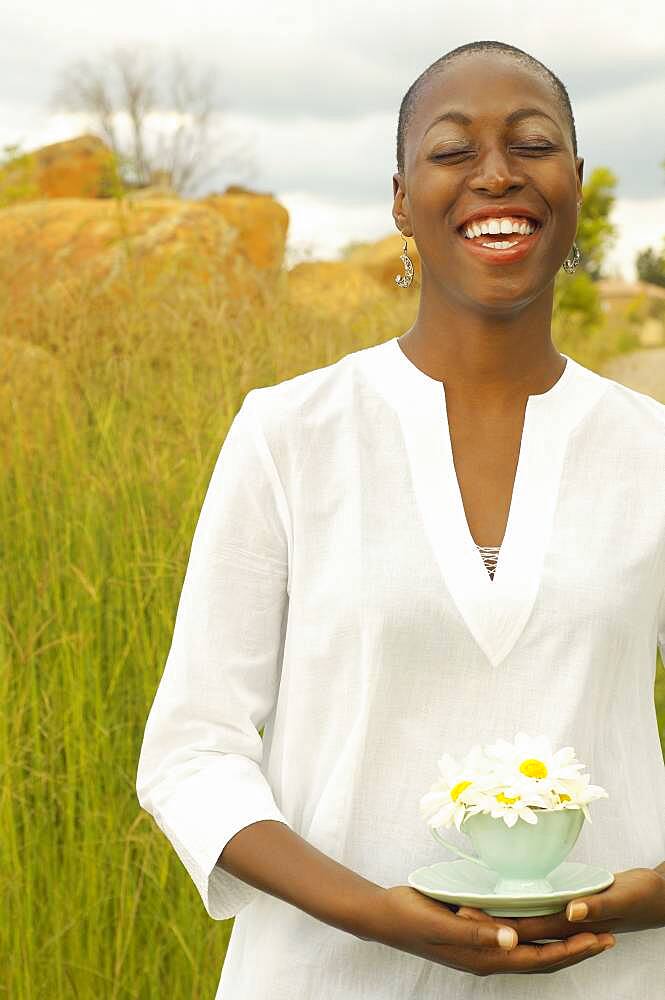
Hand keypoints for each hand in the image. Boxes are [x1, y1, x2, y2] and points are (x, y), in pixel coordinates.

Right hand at [369, 885, 615, 976]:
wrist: (383, 916)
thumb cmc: (409, 918)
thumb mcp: (440, 923)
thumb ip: (475, 933)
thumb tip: (512, 941)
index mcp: (484, 957)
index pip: (538, 958)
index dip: (570, 951)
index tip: (598, 939)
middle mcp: (488, 956)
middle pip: (542, 958)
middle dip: (576, 949)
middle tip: (608, 937)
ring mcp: (482, 946)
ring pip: (531, 948)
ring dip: (561, 941)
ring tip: (587, 929)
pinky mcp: (476, 933)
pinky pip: (515, 936)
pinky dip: (537, 931)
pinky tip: (543, 919)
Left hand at [455, 867, 664, 944]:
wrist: (662, 896)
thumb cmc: (644, 896)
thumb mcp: (621, 897)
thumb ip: (596, 906)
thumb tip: (570, 912)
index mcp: (573, 925)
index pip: (525, 930)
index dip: (496, 925)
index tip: (467, 914)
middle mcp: (564, 926)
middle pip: (519, 931)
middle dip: (489, 924)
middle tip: (456, 909)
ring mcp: (567, 920)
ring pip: (526, 925)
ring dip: (501, 920)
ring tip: (471, 908)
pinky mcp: (570, 910)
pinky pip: (539, 915)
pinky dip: (520, 912)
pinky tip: (507, 902)